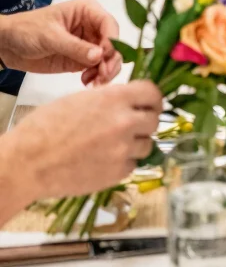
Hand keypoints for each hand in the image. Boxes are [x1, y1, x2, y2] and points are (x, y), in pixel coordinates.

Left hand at [0, 0, 120, 83]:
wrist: (9, 45)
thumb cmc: (28, 30)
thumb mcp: (51, 37)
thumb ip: (75, 47)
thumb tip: (99, 56)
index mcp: (87, 11)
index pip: (109, 24)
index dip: (112, 41)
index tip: (105, 57)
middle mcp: (92, 27)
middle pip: (113, 44)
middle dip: (111, 60)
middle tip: (103, 76)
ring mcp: (88, 44)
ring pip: (108, 58)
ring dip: (105, 71)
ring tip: (94, 82)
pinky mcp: (82, 60)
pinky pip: (97, 69)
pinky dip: (96, 77)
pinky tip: (86, 81)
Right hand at [10, 81, 162, 200]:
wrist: (30, 162)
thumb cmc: (46, 127)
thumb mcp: (81, 99)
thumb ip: (109, 100)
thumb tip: (126, 103)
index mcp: (115, 98)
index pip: (152, 93)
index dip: (152, 99)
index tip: (150, 103)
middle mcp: (125, 122)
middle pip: (154, 120)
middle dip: (145, 122)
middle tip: (133, 125)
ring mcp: (123, 149)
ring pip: (147, 145)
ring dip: (136, 144)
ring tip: (115, 145)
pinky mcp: (117, 173)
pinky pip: (133, 165)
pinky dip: (124, 163)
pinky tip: (106, 160)